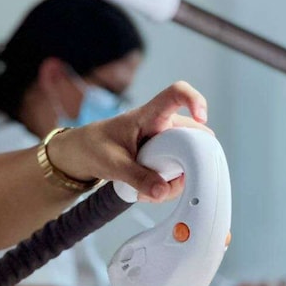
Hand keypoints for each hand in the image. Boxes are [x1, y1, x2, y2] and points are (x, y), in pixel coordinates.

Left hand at [48, 81, 210, 200]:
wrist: (84, 154)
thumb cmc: (95, 147)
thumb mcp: (113, 164)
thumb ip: (138, 178)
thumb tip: (163, 191)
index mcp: (148, 115)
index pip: (176, 94)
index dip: (194, 99)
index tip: (202, 116)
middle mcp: (163, 126)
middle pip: (193, 134)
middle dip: (190, 160)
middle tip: (175, 179)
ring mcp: (166, 142)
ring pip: (188, 158)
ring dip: (176, 179)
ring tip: (154, 190)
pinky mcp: (165, 157)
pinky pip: (178, 171)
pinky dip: (169, 185)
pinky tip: (152, 191)